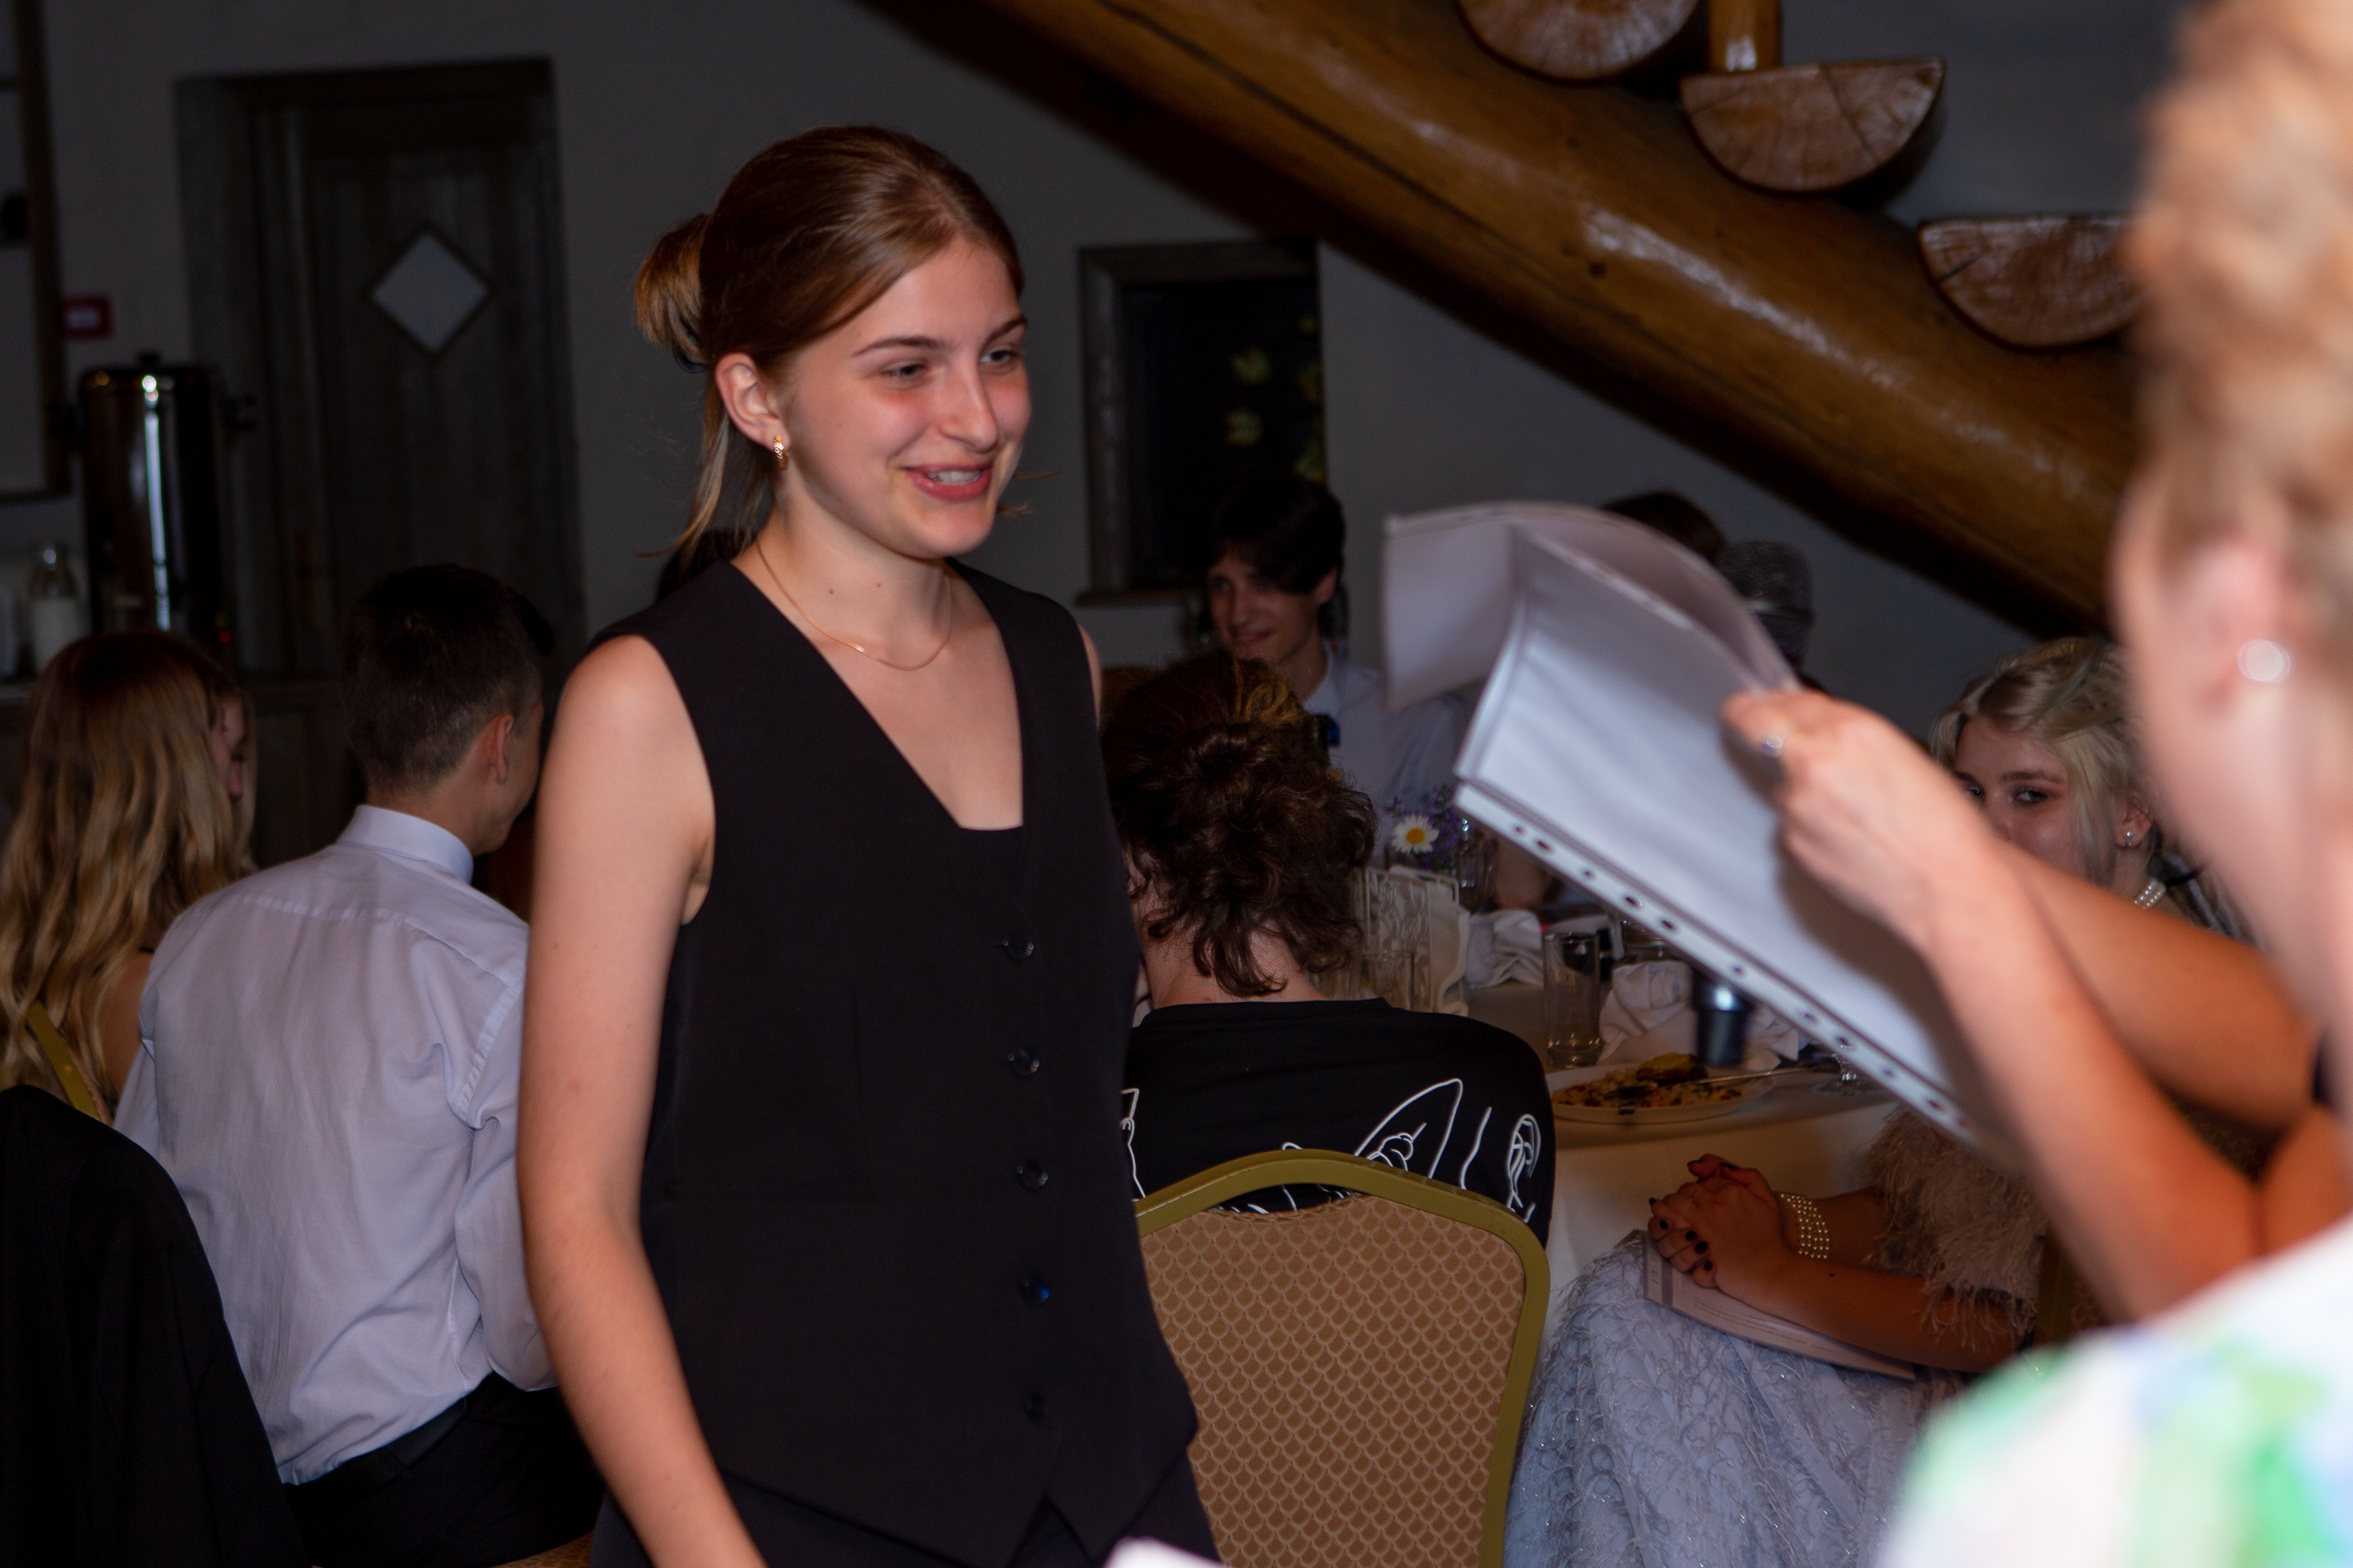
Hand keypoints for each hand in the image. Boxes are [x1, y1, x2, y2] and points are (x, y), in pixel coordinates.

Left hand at [1648, 1155, 1779, 1258]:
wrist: (1770, 1270)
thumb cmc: (1770, 1240)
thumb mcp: (1768, 1200)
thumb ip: (1750, 1177)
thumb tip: (1726, 1170)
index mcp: (1732, 1191)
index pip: (1703, 1181)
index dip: (1698, 1191)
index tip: (1699, 1201)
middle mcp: (1715, 1203)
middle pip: (1684, 1190)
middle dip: (1682, 1199)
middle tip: (1684, 1211)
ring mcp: (1703, 1222)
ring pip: (1671, 1203)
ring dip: (1670, 1210)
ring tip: (1673, 1219)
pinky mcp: (1695, 1242)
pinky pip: (1669, 1224)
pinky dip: (1666, 1225)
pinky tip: (1670, 1231)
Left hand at [1721, 690, 1999, 950]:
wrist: (1947, 886)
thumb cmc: (1943, 827)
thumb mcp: (1903, 753)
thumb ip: (1846, 732)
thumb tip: (1811, 721)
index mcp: (1849, 731)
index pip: (1783, 700)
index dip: (1772, 700)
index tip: (1766, 701)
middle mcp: (1813, 763)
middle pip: (1755, 726)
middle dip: (1758, 722)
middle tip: (1768, 728)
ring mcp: (1795, 805)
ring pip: (1778, 780)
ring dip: (1799, 786)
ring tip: (1851, 809)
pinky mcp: (1790, 843)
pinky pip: (1790, 821)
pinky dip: (1810, 823)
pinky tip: (1849, 835)